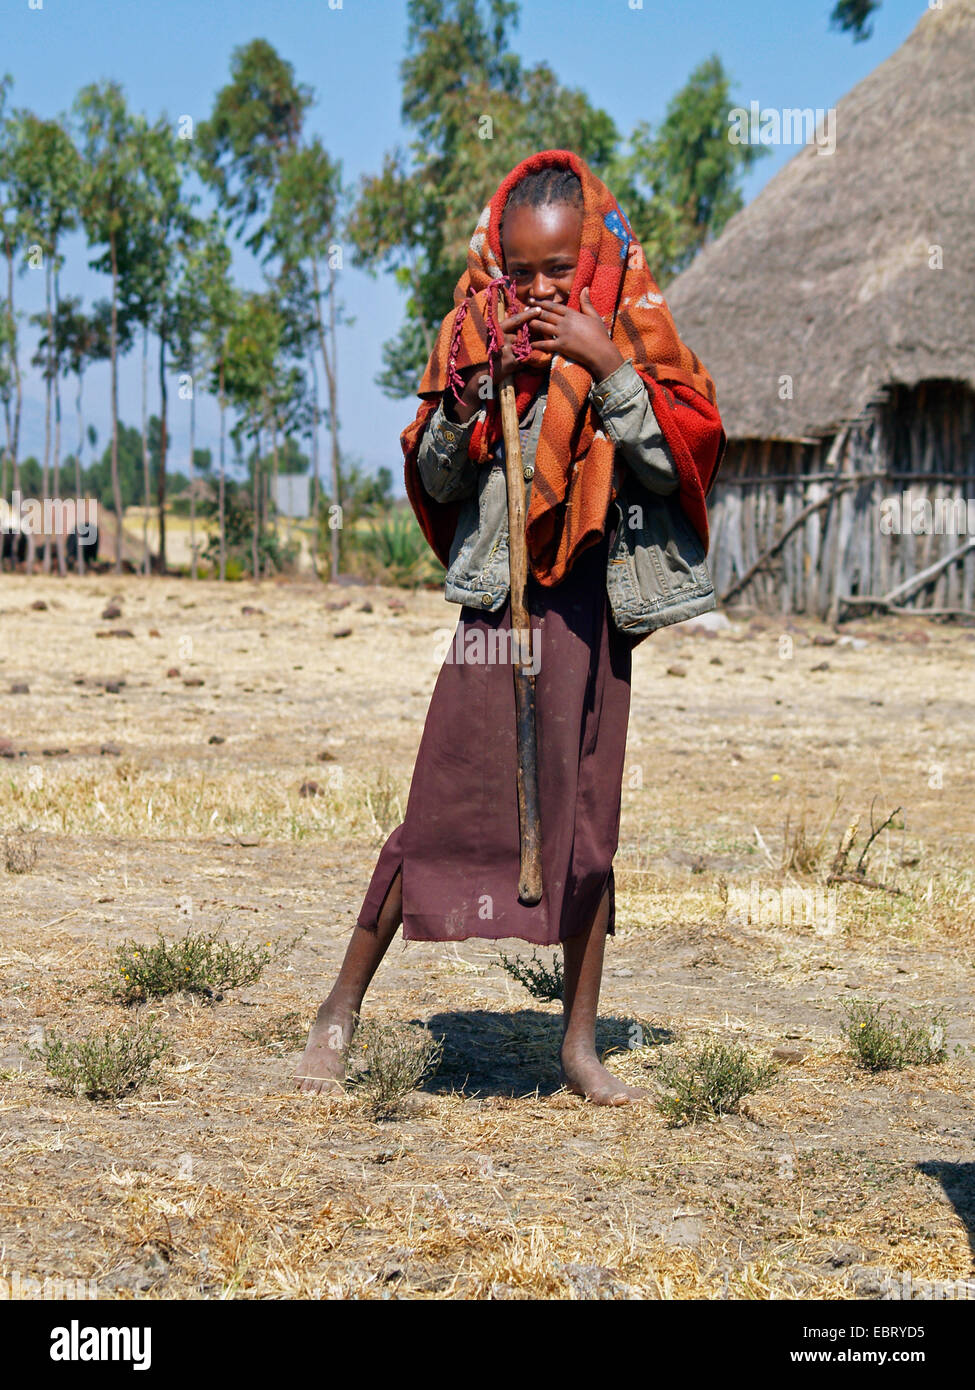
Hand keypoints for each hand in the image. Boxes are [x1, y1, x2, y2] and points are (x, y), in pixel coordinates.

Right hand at [446, 307, 542, 423]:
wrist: (474, 379)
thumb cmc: (477, 359)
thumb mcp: (485, 340)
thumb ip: (497, 330)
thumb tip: (506, 318)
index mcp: (495, 330)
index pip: (515, 320)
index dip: (528, 314)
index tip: (538, 309)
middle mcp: (502, 337)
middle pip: (522, 335)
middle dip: (524, 340)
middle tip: (522, 344)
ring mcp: (508, 349)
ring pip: (524, 348)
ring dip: (522, 353)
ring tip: (511, 359)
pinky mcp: (511, 362)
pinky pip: (523, 361)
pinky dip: (521, 365)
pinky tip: (512, 368)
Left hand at [528, 286, 623, 381]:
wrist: (601, 351)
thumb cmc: (599, 333)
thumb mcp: (594, 315)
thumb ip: (586, 302)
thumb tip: (585, 288)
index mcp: (572, 314)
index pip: (554, 306)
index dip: (542, 303)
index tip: (533, 300)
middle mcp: (565, 322)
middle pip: (546, 315)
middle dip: (534, 312)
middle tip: (524, 310)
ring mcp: (562, 334)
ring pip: (543, 327)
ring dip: (533, 324)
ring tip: (524, 322)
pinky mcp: (561, 346)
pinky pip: (546, 344)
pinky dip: (538, 343)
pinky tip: (531, 343)